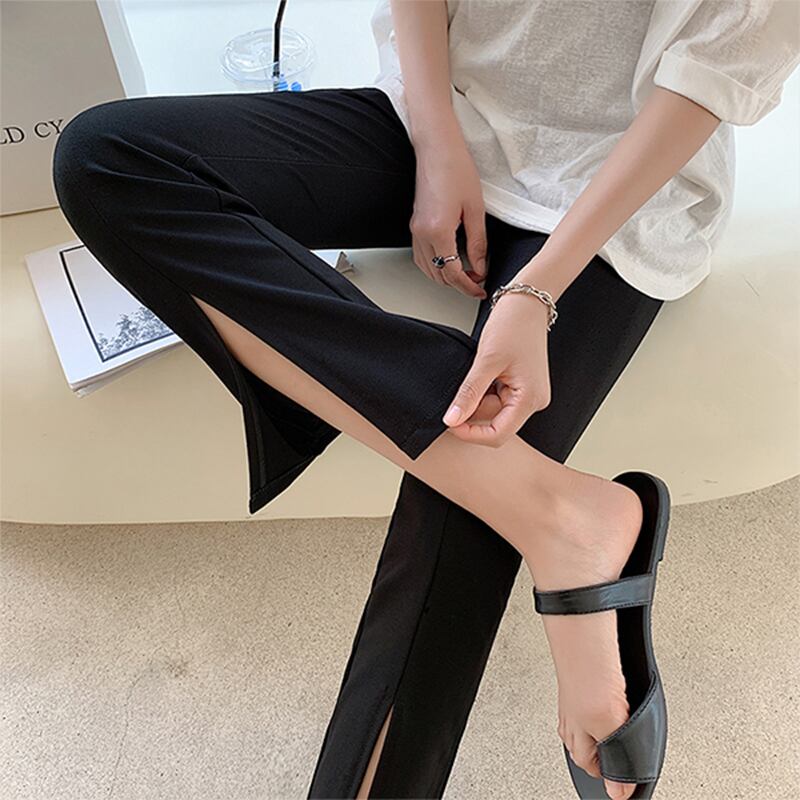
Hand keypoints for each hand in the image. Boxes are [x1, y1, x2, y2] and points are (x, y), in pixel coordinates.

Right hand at [410, 138, 487, 298]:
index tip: (480, 289)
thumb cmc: (456, 170)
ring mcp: (415, 231)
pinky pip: (421, 257)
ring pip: (428, 269)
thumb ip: (478, 243)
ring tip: (466, 274)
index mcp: (438, 231)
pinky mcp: (414, 225)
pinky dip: (435, 266)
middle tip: (477, 282)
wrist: (437, 149)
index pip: (453, 272)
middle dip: (458, 284)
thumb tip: (480, 266)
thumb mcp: (475, 210)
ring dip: (445, 277)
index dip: (468, 286)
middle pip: (438, 275)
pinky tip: (448, 263)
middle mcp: (422, 234)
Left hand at [442, 291, 551, 445]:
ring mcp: (527, 394)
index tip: (449, 422)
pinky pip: (496, 398)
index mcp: (530, 399)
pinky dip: (482, 391)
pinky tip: (481, 373)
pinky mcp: (519, 386)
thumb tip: (452, 420)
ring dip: (476, 399)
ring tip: (473, 373)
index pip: (498, 435)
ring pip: (492, 411)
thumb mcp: (486, 360)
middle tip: (456, 391)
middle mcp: (533, 401)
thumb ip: (469, 393)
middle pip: (495, 424)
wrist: (526, 302)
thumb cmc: (513, 324)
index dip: (471, 433)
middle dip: (472, 412)